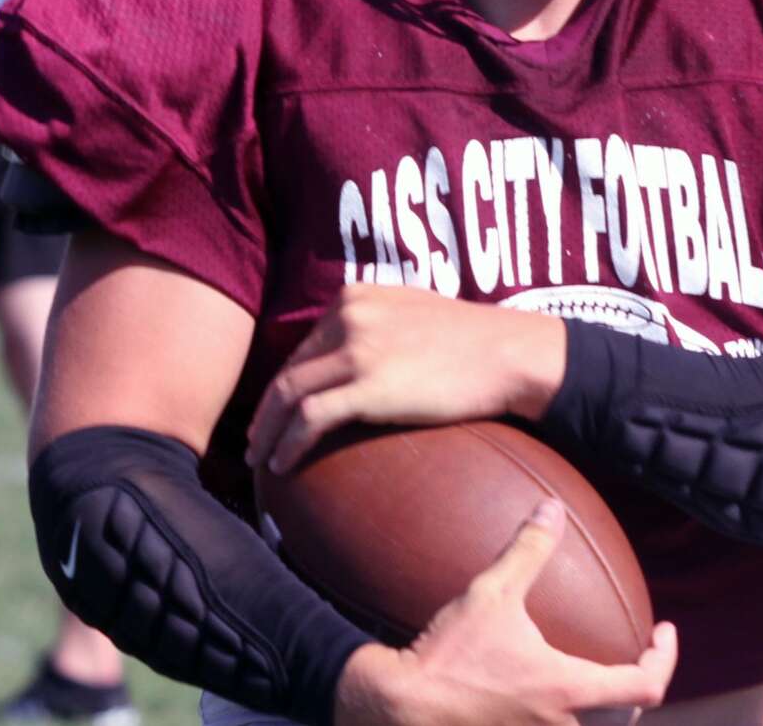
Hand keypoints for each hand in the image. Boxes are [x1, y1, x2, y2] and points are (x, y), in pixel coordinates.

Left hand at [245, 284, 565, 473]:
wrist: (507, 353)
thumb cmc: (469, 339)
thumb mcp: (410, 309)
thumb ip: (374, 320)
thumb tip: (352, 352)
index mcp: (355, 296)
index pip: (304, 346)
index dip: (284, 384)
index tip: (275, 412)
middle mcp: (348, 316)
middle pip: (289, 370)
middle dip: (266, 411)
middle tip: (255, 441)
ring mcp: (356, 350)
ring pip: (287, 395)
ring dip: (266, 433)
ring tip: (259, 460)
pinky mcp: (367, 386)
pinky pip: (309, 419)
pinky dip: (288, 445)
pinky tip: (281, 466)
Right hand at [334, 499, 676, 725]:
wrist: (399, 709)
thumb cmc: (449, 655)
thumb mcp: (491, 592)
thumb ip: (529, 549)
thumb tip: (553, 507)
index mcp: (567, 690)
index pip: (644, 685)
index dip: (664, 658)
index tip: (664, 631)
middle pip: (625, 718)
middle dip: (635, 687)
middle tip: (633, 655)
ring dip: (605, 710)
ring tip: (597, 676)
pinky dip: (571, 719)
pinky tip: (549, 698)